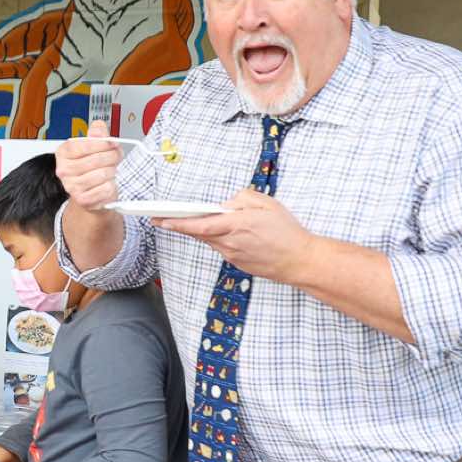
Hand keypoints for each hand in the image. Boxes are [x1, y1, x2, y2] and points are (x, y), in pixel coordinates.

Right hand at [56, 119, 124, 210]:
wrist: (90, 191)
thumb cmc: (92, 166)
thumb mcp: (94, 144)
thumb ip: (97, 132)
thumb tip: (99, 130)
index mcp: (63, 152)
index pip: (86, 144)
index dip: (104, 143)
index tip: (113, 144)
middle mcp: (63, 170)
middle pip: (97, 159)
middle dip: (112, 157)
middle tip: (115, 157)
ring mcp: (71, 186)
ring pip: (103, 174)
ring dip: (112, 172)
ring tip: (109, 171)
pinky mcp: (82, 199)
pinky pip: (106, 189)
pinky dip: (111, 186)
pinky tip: (106, 184)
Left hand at [156, 189, 314, 282]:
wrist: (300, 261)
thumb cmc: (288, 232)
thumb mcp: (268, 204)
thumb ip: (243, 198)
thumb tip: (225, 203)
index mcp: (237, 225)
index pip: (199, 224)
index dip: (178, 222)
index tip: (161, 218)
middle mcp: (230, 242)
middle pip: (198, 233)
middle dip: (179, 225)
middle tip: (161, 218)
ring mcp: (232, 255)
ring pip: (209, 240)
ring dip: (200, 230)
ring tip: (190, 219)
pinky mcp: (236, 263)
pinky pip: (221, 247)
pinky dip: (217, 238)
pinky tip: (222, 232)